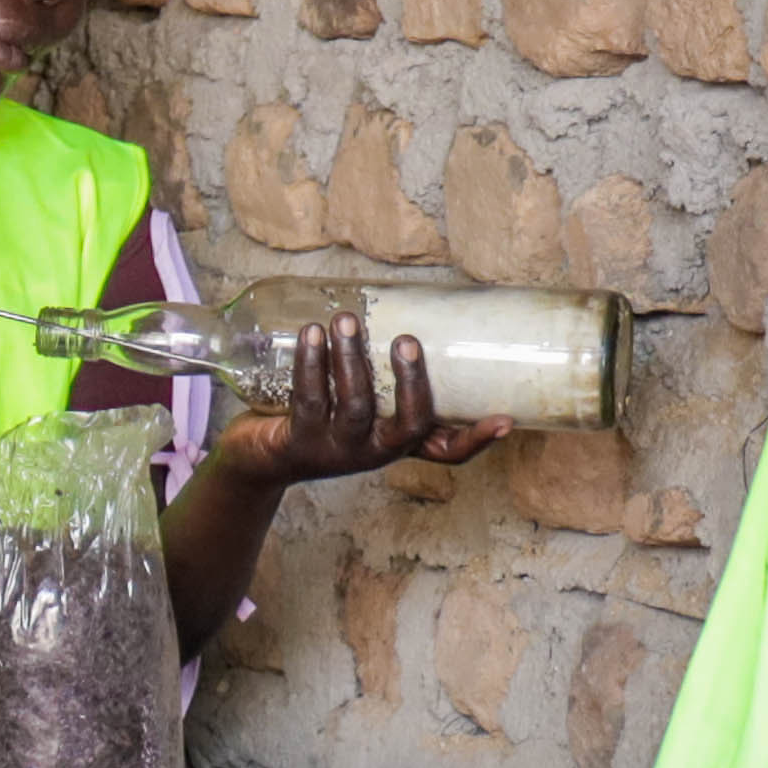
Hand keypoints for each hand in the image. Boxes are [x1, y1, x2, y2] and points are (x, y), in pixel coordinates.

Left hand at [214, 318, 506, 487]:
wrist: (262, 457)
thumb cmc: (323, 416)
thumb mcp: (363, 404)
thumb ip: (387, 377)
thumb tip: (411, 311)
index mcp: (399, 444)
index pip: (449, 453)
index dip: (477, 439)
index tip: (505, 419)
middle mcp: (375, 452)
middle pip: (406, 424)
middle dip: (410, 380)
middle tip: (405, 338)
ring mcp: (338, 451)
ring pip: (355, 406)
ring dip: (351, 359)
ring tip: (347, 320)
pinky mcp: (300, 444)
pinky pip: (308, 400)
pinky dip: (310, 363)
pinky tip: (311, 334)